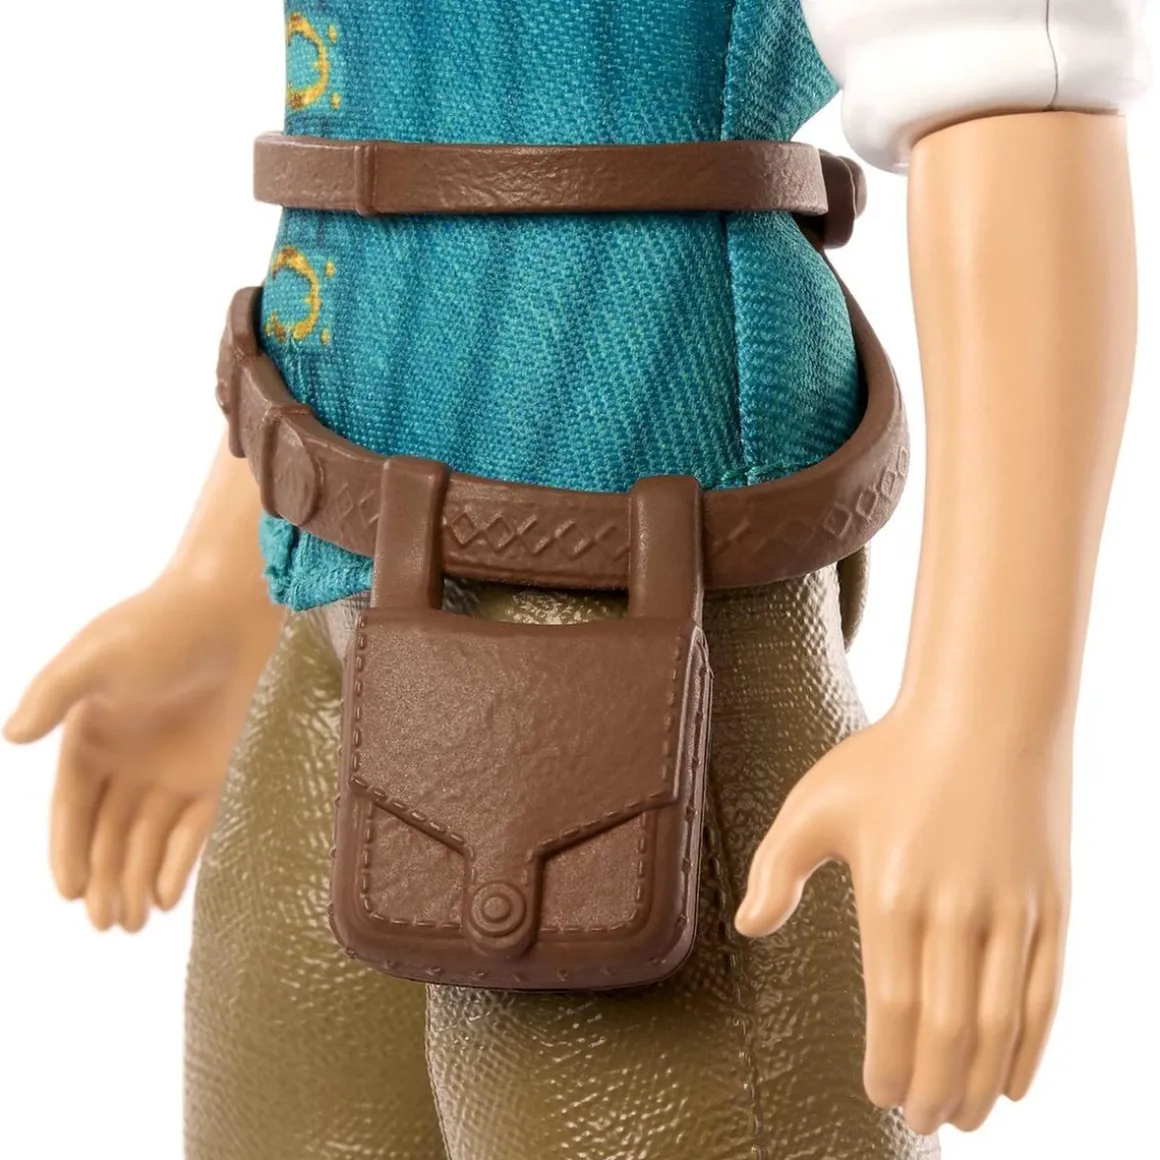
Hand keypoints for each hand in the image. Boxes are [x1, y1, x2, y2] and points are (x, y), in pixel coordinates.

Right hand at [4, 571, 283, 931]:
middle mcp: (126, 760)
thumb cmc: (161, 624)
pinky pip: (193, 827)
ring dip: (136, 880)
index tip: (69, 891)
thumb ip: (54, 694)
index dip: (67, 849)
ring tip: (129, 925)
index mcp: (89, 736)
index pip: (71, 807)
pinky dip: (179, 861)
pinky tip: (167, 896)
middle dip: (103, 879)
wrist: (234, 606)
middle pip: (107, 833)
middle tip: (105, 924)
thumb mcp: (98, 654)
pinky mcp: (215, 770)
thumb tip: (11, 736)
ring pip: (146, 839)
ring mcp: (171, 768)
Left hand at [735, 707, 1071, 1134]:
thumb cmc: (891, 757)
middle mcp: (957, 911)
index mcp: (893, 893)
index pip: (893, 1007)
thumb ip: (778, 869)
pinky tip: (1015, 1079)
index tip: (878, 1095)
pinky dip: (1032, 1045)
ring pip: (1000, 1022)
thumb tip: (749, 927)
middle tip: (921, 1122)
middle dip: (933, 1086)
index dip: (888, 1062)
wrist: (985, 711)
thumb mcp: (816, 802)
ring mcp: (1013, 910)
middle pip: (949, 1029)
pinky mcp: (1052, 903)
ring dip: (981, 1080)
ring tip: (962, 1116)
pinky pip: (1045, 993)